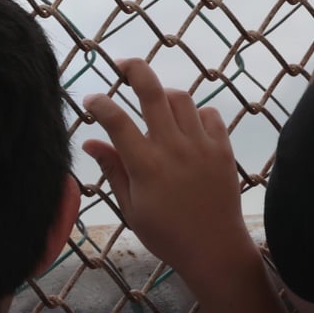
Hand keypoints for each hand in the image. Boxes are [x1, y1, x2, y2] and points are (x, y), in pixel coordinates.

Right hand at [80, 59, 259, 291]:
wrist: (215, 248)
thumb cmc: (167, 234)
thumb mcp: (131, 207)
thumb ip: (113, 169)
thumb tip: (90, 142)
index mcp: (146, 166)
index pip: (116, 120)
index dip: (99, 103)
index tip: (90, 99)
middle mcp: (173, 148)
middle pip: (152, 91)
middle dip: (134, 69)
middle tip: (121, 64)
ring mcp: (201, 145)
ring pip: (181, 98)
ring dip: (164, 94)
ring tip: (154, 105)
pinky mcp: (223, 148)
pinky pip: (209, 114)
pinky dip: (195, 113)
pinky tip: (186, 126)